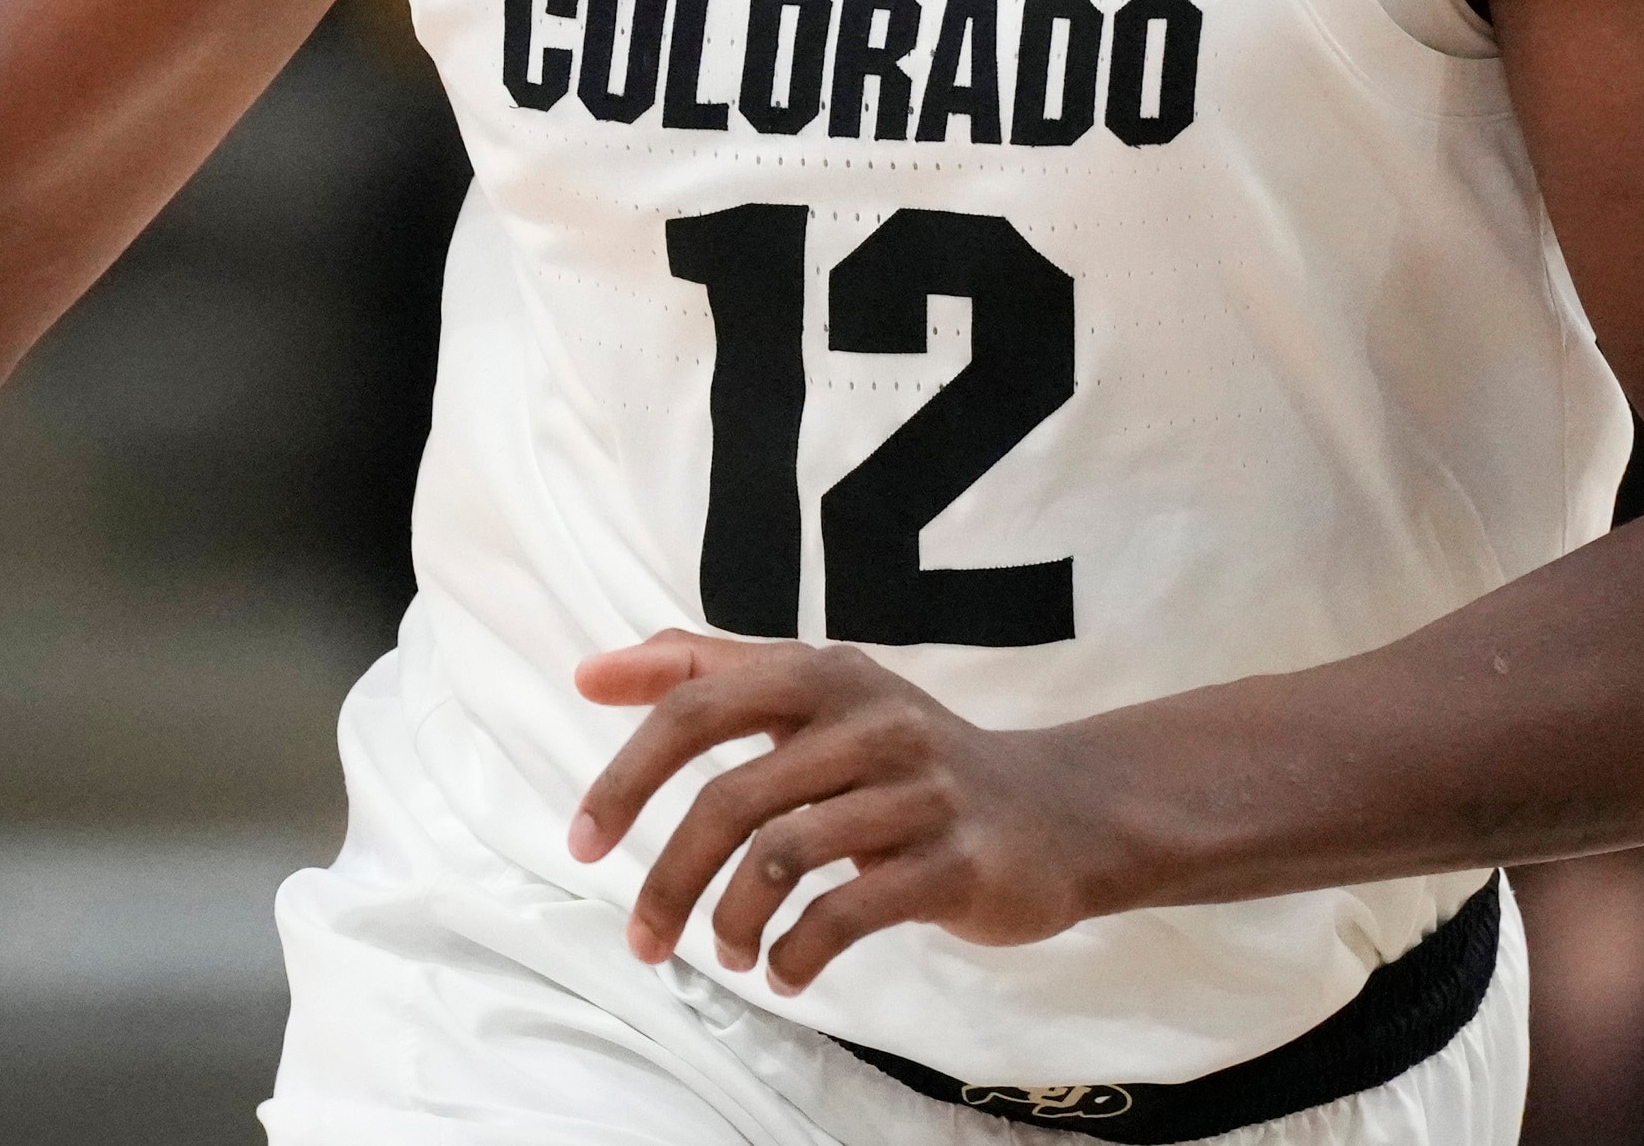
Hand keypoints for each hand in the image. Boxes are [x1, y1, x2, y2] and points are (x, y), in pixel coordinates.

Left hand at [568, 633, 1130, 993]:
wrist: (1061, 811)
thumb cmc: (912, 758)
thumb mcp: (823, 694)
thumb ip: (711, 673)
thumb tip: (593, 671)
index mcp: (825, 673)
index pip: (698, 705)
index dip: (628, 774)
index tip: (582, 840)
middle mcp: (870, 719)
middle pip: (730, 796)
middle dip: (668, 877)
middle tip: (643, 938)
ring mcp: (918, 790)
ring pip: (783, 857)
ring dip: (731, 923)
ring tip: (729, 955)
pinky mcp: (954, 860)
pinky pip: (848, 912)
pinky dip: (797, 952)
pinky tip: (784, 971)